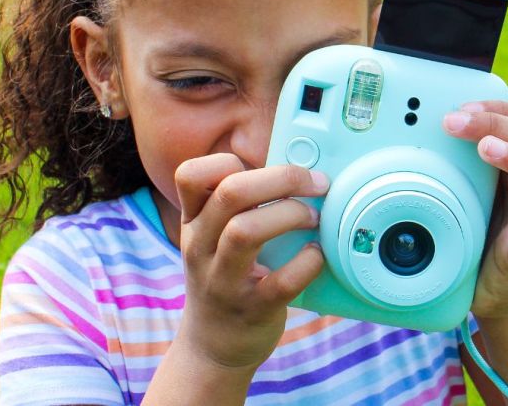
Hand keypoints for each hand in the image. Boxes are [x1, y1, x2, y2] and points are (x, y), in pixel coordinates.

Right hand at [172, 154, 328, 370]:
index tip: (269, 166)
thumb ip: (238, 205)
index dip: (230, 161)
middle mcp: (201, 248)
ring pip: (246, 231)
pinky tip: (316, 255)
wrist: (213, 346)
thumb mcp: (213, 239)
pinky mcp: (253, 310)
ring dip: (290, 215)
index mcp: (194, 223)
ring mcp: (224, 281)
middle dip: (281, 179)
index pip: (191, 175)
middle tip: (314, 184)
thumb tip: (293, 170)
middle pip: (230, 193)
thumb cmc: (225, 279)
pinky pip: (282, 281)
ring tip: (313, 219)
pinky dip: (307, 262)